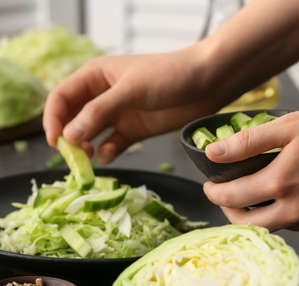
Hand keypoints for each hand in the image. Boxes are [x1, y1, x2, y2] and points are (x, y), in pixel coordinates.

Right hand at [43, 46, 225, 162]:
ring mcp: (120, 114)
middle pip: (74, 118)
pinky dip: (108, 151)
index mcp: (96, 76)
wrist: (207, 83)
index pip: (62, 97)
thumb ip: (100, 112)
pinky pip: (113, 144)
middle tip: (73, 156)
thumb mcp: (131, 90)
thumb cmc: (169, 76)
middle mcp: (104, 96)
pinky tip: (110, 155)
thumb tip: (69, 135)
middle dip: (70, 136)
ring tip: (89, 158)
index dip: (53, 118)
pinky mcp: (136, 130)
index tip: (56, 141)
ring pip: (92, 134)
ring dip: (86, 147)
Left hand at [203, 101, 298, 230]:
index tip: (210, 186)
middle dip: (231, 212)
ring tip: (260, 191)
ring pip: (278, 224)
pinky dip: (291, 211)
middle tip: (226, 197)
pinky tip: (296, 192)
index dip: (215, 193)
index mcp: (282, 184)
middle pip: (250, 223)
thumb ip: (247, 142)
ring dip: (262, 212)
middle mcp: (298, 210)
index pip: (233, 198)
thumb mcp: (288, 126)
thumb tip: (213, 153)